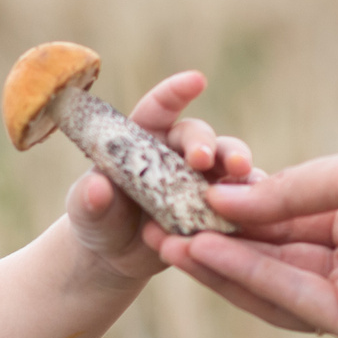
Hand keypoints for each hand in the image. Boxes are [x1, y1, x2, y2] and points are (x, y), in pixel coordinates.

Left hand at [67, 70, 256, 283]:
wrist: (116, 255)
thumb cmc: (98, 220)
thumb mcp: (86, 210)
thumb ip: (88, 198)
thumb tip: (96, 188)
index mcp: (144, 137)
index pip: (160, 108)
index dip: (176, 93)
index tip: (195, 81)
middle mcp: (177, 152)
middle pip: (199, 136)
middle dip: (205, 144)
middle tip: (203, 159)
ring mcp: (202, 179)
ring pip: (228, 162)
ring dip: (236, 165)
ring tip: (241, 173)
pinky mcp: (219, 207)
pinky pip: (241, 199)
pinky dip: (247, 202)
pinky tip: (252, 208)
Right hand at [146, 141, 337, 337]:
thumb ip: (286, 194)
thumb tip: (219, 201)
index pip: (276, 224)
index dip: (227, 215)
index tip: (177, 198)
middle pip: (267, 260)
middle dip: (211, 246)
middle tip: (154, 227)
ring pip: (273, 288)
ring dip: (219, 268)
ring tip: (169, 243)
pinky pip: (296, 303)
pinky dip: (251, 280)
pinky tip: (211, 254)